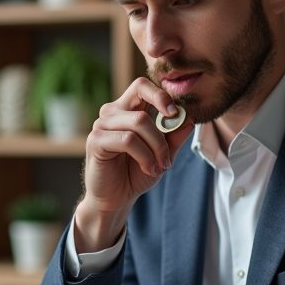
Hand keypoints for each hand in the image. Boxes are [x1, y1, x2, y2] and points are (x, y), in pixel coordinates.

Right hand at [75, 78, 193, 250]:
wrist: (116, 199)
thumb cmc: (136, 173)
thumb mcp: (162, 154)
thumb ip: (174, 137)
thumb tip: (190, 119)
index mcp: (127, 110)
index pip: (142, 86)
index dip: (161, 93)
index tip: (175, 113)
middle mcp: (112, 112)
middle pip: (141, 94)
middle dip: (164, 122)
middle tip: (171, 149)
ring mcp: (101, 124)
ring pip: (139, 121)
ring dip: (156, 146)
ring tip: (160, 165)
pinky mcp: (95, 140)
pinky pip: (128, 140)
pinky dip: (144, 156)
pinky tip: (148, 169)